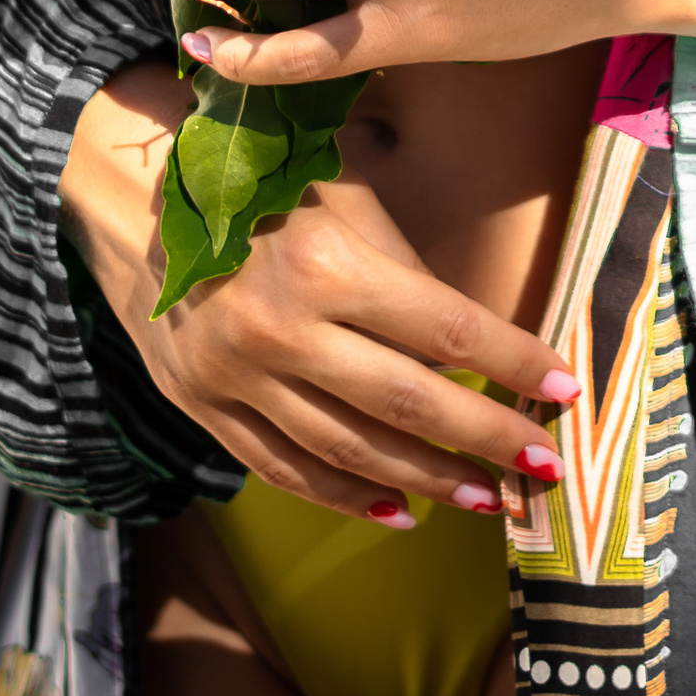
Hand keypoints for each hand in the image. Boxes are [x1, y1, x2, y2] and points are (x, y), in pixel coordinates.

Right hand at [59, 56, 578, 519]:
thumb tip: (468, 349)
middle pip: (407, 403)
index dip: (513, 363)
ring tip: (485, 499)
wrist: (129, 196)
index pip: (447, 328)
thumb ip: (402, 271)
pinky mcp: (203, 407)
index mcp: (327, 262)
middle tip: (543, 467)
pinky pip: (283, 469)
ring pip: (349, 450)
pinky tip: (398, 511)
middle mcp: (280, 329)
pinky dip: (344, 497)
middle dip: (487, 440)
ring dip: (426, 480)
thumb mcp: (342, 195)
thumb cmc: (260, 183)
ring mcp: (236, 376)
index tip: (565, 390)